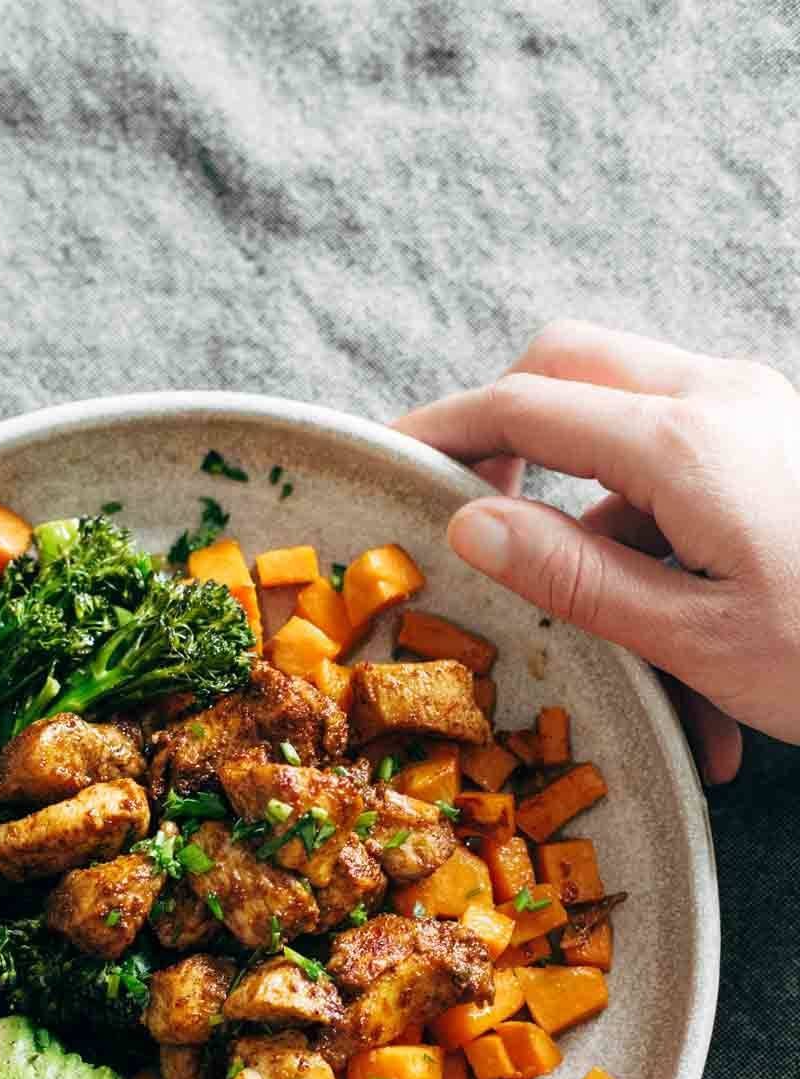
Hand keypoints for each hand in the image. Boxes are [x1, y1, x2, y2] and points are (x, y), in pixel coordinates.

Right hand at [394, 320, 799, 781]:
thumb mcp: (691, 637)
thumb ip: (572, 574)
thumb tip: (470, 526)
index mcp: (682, 443)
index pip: (523, 406)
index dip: (440, 430)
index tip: (385, 460)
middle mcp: (719, 399)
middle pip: (570, 364)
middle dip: (503, 424)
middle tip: (466, 505)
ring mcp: (754, 411)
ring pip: (626, 416)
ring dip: (591, 508)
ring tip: (613, 641)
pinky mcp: (774, 442)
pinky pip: (682, 456)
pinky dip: (653, 533)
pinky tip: (681, 646)